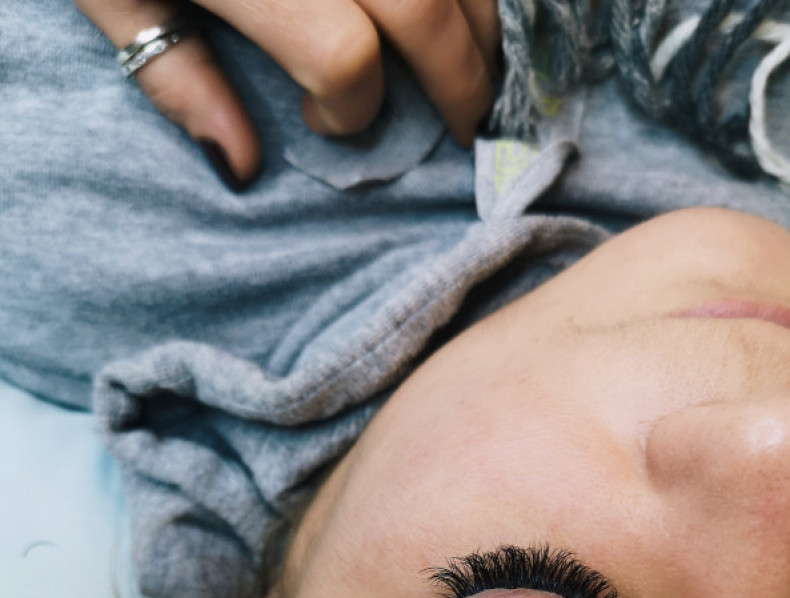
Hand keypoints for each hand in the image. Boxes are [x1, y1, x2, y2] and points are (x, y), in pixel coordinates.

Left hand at [74, 0, 500, 189]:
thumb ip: (174, 74)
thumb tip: (237, 167)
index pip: (342, 55)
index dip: (352, 105)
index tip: (328, 120)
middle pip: (421, 10)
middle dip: (458, 77)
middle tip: (468, 123)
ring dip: (484, 18)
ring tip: (483, 62)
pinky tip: (470, 1)